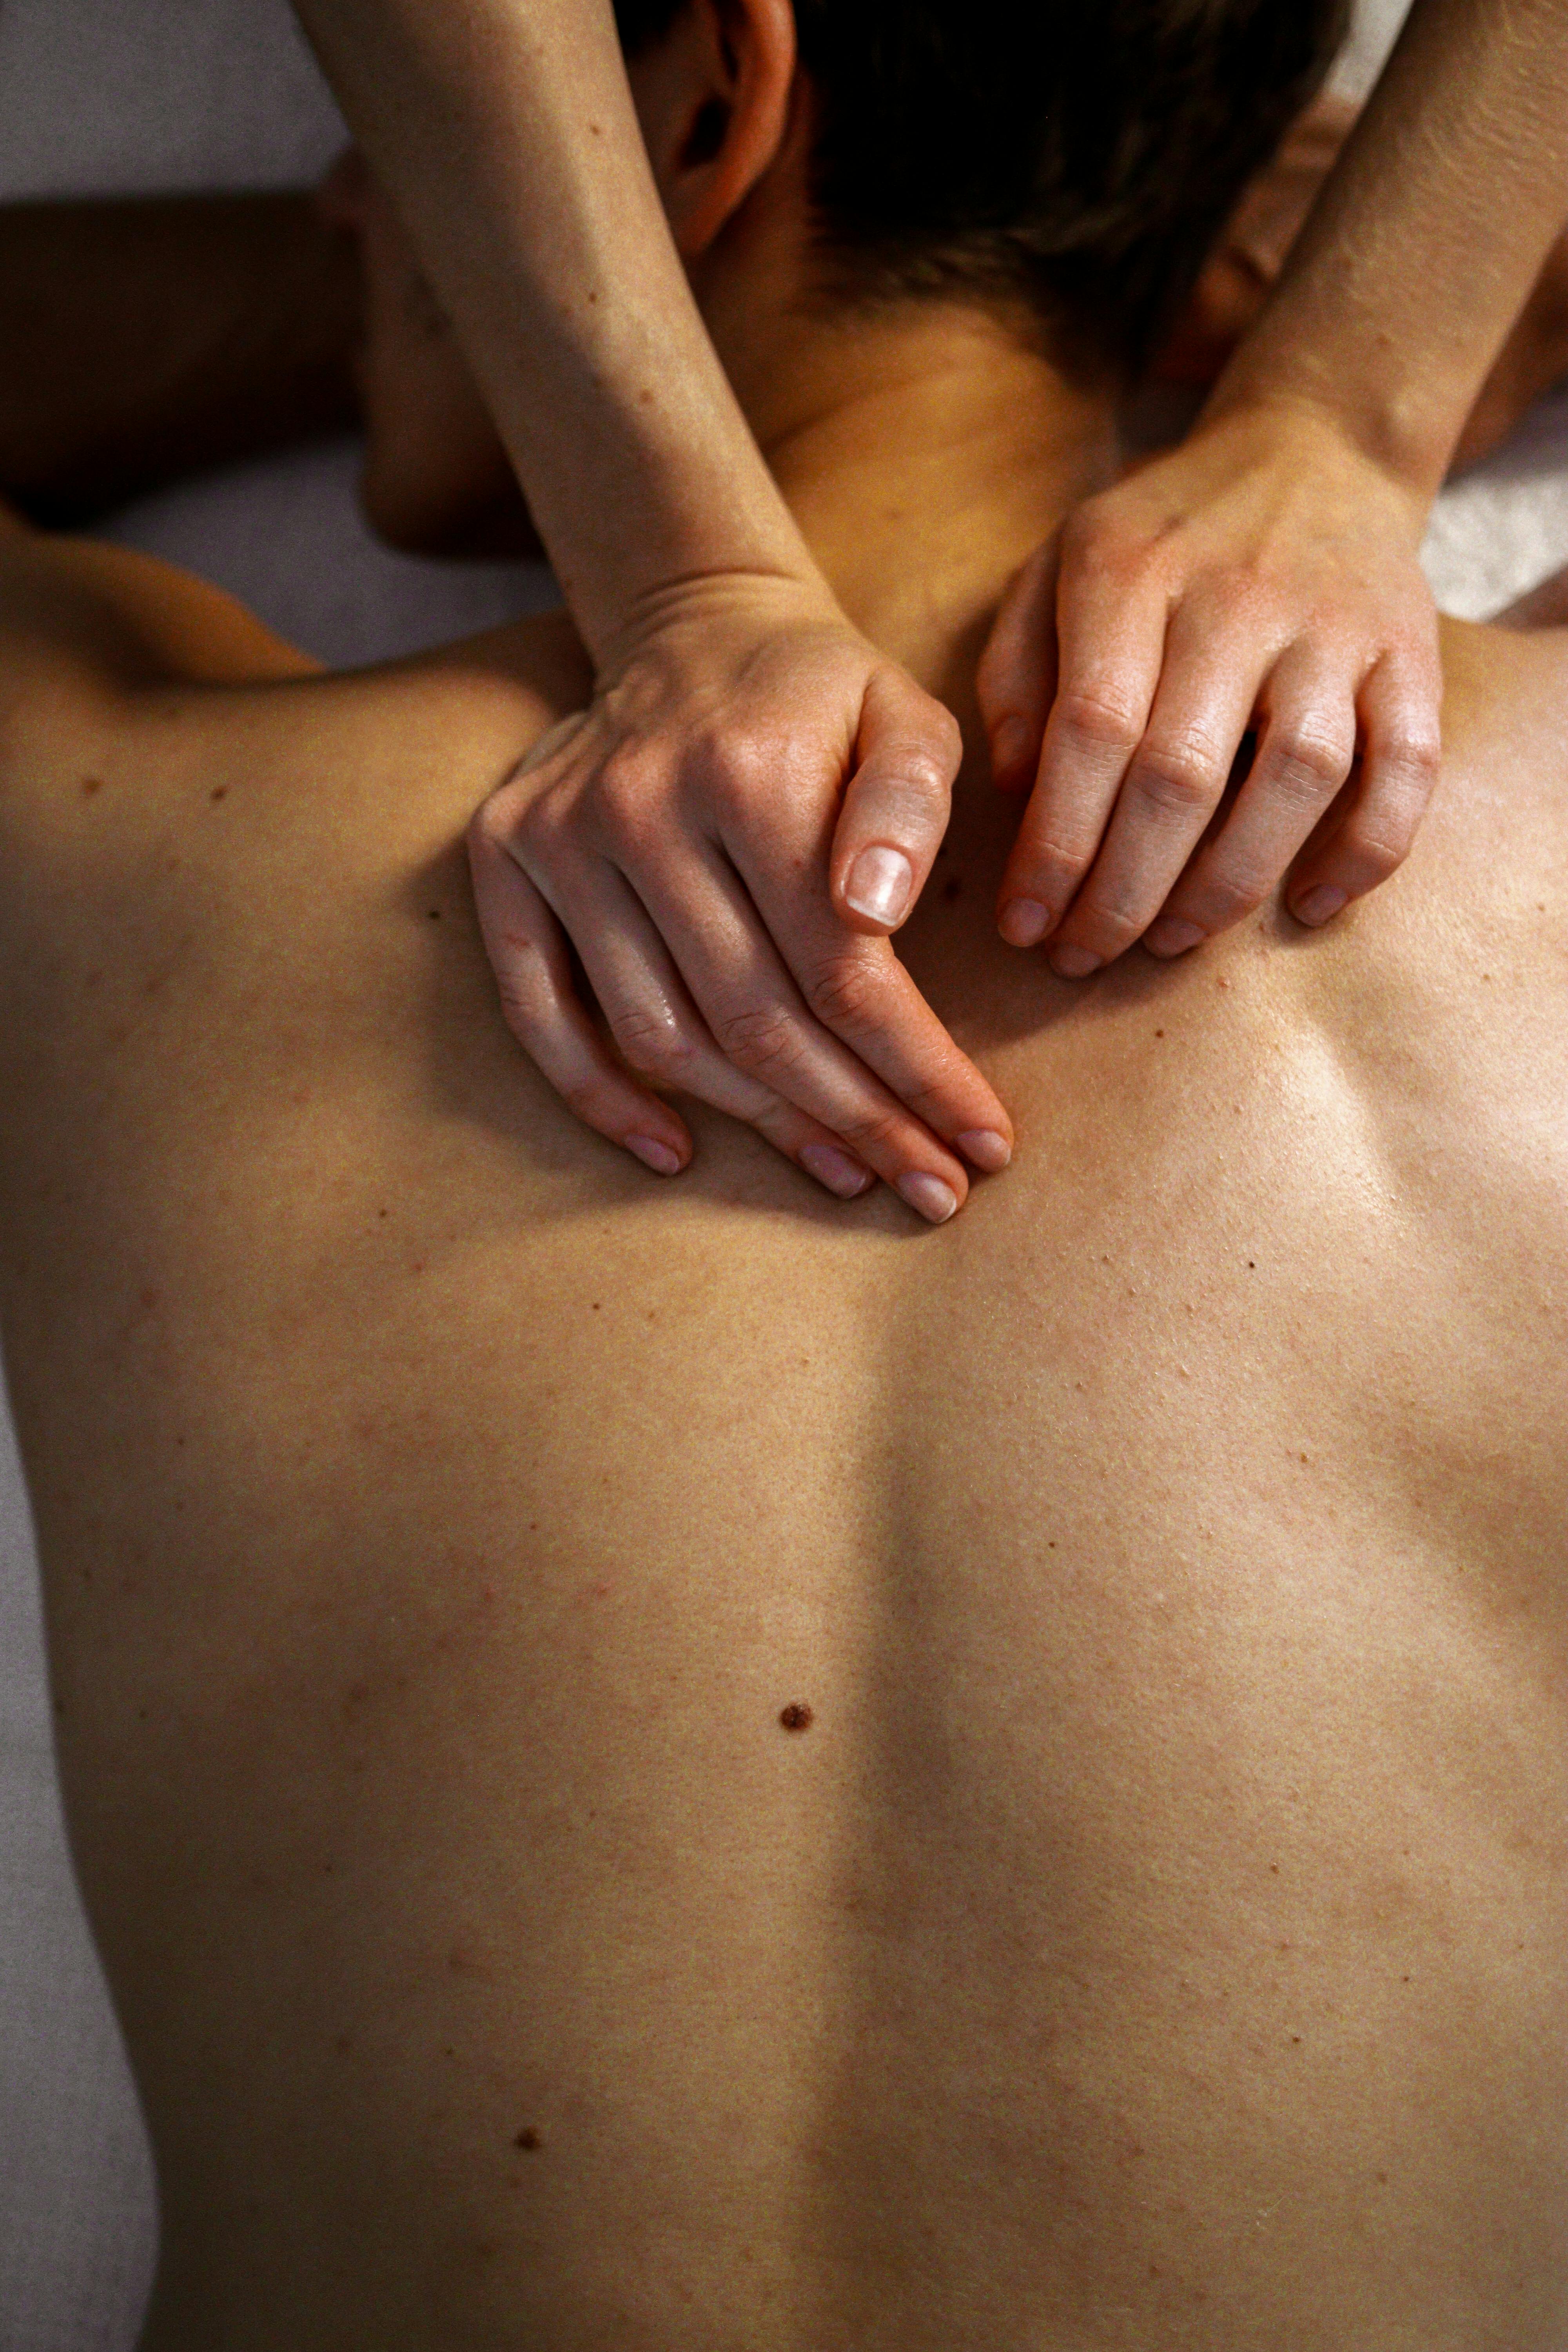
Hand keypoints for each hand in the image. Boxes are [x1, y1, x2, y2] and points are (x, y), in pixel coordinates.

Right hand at [468, 572, 1012, 1220]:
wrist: (692, 624)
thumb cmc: (818, 697)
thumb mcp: (905, 713)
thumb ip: (911, 804)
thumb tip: (870, 915)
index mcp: (748, 773)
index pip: (843, 971)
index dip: (917, 1072)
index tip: (982, 1144)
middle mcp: (639, 807)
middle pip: (756, 1020)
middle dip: (856, 1119)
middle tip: (929, 1187)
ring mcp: (559, 838)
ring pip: (662, 1036)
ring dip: (757, 1123)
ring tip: (842, 1169)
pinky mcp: (503, 859)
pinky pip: (539, 1014)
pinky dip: (601, 1098)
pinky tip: (674, 1152)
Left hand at [978, 398, 1442, 974]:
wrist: (1310, 449)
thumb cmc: (1159, 537)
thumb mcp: (1054, 570)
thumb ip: (1017, 675)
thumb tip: (1012, 794)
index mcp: (1130, 571)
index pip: (1090, 733)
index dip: (1055, 846)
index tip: (1025, 923)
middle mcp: (1236, 594)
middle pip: (1180, 776)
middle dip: (1122, 892)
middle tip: (1083, 956)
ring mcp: (1334, 623)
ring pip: (1294, 779)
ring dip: (1226, 887)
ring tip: (1167, 940)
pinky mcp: (1411, 649)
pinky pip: (1405, 769)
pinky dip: (1364, 852)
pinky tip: (1308, 907)